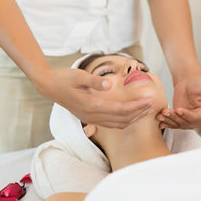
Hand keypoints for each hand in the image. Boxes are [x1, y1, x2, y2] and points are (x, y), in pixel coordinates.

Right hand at [37, 68, 152, 127]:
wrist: (49, 86)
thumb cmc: (64, 78)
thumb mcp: (78, 75)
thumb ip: (94, 81)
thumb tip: (109, 84)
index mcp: (91, 105)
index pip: (120, 109)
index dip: (136, 106)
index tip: (149, 100)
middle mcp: (92, 115)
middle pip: (121, 119)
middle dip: (138, 113)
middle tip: (152, 105)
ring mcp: (90, 119)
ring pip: (117, 124)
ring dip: (132, 119)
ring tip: (145, 111)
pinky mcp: (89, 118)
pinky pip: (110, 124)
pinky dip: (123, 121)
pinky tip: (130, 115)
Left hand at [157, 76, 200, 128]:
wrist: (188, 81)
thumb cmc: (200, 84)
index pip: (196, 118)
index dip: (187, 115)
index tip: (178, 110)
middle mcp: (197, 120)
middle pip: (185, 122)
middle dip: (174, 118)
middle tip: (166, 112)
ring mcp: (187, 120)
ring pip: (177, 124)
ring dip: (168, 120)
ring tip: (161, 115)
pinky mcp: (179, 118)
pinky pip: (173, 123)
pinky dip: (166, 123)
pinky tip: (160, 122)